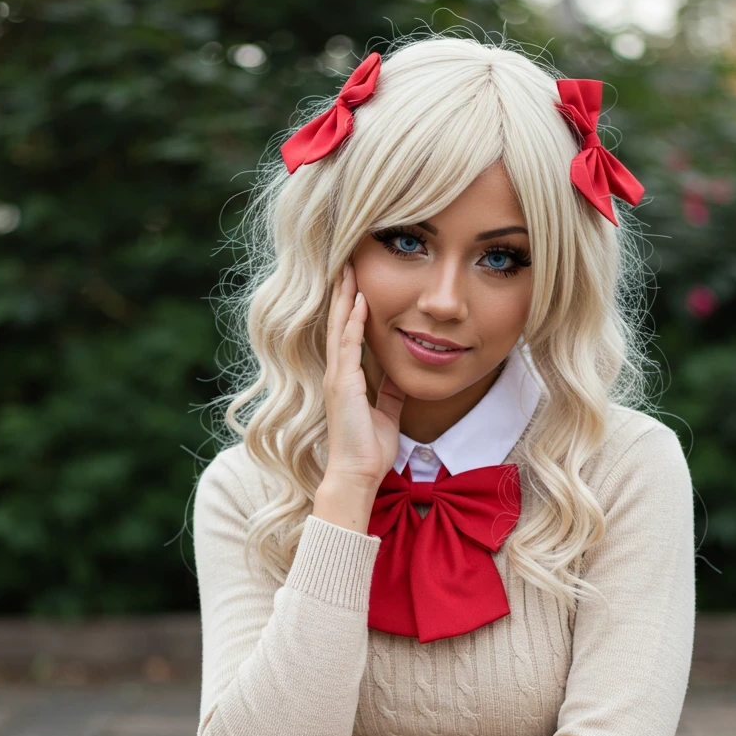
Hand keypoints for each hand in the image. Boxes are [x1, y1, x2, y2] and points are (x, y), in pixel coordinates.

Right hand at [322, 261, 405, 488]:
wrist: (357, 474)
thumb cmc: (368, 450)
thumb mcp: (386, 413)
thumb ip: (389, 393)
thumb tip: (398, 374)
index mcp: (346, 379)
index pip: (346, 334)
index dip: (350, 306)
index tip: (356, 281)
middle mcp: (337, 373)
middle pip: (338, 323)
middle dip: (342, 292)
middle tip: (347, 262)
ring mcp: (337, 377)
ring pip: (339, 327)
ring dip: (344, 297)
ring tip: (349, 269)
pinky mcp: (343, 385)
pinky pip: (348, 346)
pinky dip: (354, 322)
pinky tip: (359, 301)